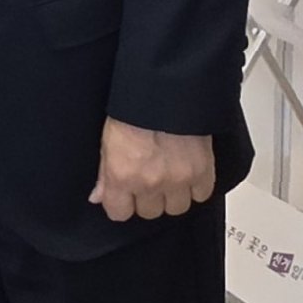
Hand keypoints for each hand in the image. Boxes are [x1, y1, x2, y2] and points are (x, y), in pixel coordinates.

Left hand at [88, 118, 214, 221]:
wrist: (167, 89)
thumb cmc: (135, 107)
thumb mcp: (108, 139)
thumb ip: (104, 174)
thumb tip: (99, 196)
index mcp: (122, 175)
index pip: (119, 213)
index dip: (122, 204)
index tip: (125, 196)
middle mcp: (150, 183)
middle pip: (150, 212)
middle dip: (148, 198)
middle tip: (149, 179)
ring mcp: (178, 180)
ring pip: (177, 208)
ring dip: (173, 195)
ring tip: (170, 176)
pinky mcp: (203, 172)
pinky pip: (201, 194)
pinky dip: (196, 186)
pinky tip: (188, 172)